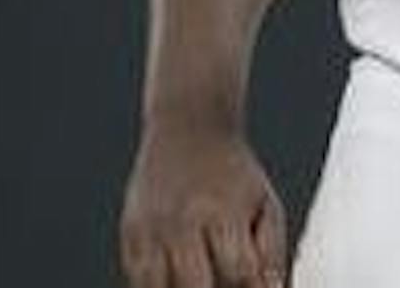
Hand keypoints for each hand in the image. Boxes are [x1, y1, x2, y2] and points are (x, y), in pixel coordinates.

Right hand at [119, 118, 288, 287]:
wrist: (189, 128)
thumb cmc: (233, 173)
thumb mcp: (265, 204)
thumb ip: (271, 253)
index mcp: (222, 213)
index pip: (238, 271)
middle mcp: (181, 224)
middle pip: (194, 285)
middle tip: (224, 284)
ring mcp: (150, 231)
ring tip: (202, 281)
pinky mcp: (129, 235)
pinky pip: (136, 279)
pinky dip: (156, 287)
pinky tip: (177, 281)